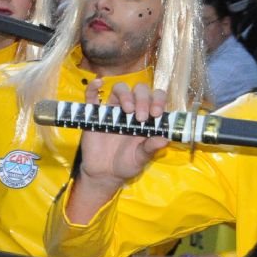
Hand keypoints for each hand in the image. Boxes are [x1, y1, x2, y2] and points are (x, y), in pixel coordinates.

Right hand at [64, 80, 167, 222]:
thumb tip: (165, 139)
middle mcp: (132, 110)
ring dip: (126, 95)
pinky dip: (93, 87)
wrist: (104, 174)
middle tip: (141, 117)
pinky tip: (98, 83)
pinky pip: (91, 96)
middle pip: (140, 90)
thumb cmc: (126, 164)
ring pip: (120, 89)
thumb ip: (151, 148)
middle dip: (143, 99)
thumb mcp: (141, 159)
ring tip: (127, 110)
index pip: (156, 98)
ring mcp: (113, 110)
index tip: (156, 113)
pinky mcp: (95, 114)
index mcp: (147, 118)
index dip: (158, 100)